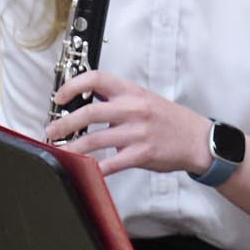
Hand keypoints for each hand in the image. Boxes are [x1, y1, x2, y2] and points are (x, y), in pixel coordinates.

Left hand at [45, 70, 211, 177]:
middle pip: (89, 113)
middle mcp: (133, 110)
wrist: (197, 140)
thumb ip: (118, 99)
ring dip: (72, 148)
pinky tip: (83, 171)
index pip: (96, 79)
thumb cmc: (169, 120)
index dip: (72, 86)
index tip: (60, 97)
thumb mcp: (144, 99)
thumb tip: (86, 101)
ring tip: (60, 151)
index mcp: (132, 92)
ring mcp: (137, 133)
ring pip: (94, 141)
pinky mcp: (141, 154)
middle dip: (64, 124)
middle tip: (51, 131)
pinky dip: (94, 169)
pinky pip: (111, 164)